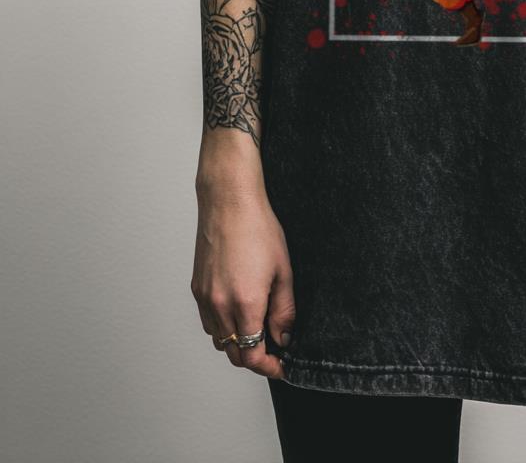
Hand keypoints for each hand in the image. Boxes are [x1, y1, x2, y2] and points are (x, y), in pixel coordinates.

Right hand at [191, 180, 295, 379]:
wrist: (229, 203)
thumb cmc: (258, 229)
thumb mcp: (283, 270)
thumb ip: (284, 310)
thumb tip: (284, 337)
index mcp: (245, 303)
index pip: (252, 355)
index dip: (268, 367)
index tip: (281, 366)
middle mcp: (220, 306)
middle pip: (234, 354)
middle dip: (254, 358)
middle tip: (274, 351)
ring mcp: (205, 298)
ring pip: (219, 340)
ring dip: (237, 344)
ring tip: (258, 329)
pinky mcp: (196, 289)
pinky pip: (208, 322)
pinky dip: (223, 328)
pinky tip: (238, 313)